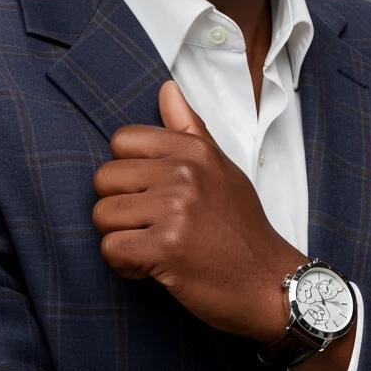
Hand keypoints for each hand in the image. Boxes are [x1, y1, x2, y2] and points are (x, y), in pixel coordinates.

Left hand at [91, 80, 306, 342]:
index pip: (121, 141)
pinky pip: (111, 249)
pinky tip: (151, 267)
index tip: (148, 193)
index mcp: (194, 150)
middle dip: (117, 207)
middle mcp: (184, 173)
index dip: (126, 172)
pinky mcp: (167, 248)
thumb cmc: (241, 227)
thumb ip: (189, 128)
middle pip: (104, 179)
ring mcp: (176, 210)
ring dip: (119, 238)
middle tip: (148, 225)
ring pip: (102, 215)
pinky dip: (125, 265)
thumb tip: (167, 89)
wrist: (268, 282)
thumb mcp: (221, 168)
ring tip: (150, 246)